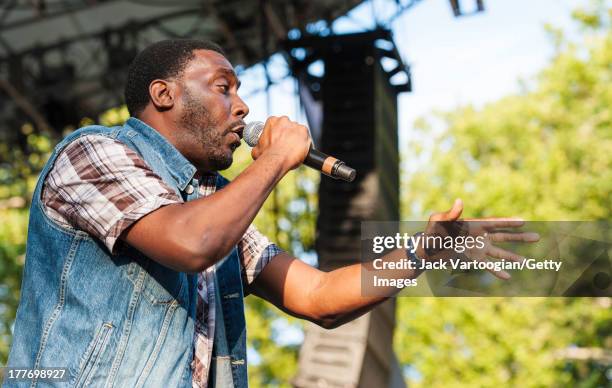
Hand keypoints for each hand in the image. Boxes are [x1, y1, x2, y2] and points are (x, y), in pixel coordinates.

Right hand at [251, 116, 310, 171]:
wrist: (276, 161)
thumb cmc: (265, 156)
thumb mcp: (256, 149)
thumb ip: (258, 145)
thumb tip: (257, 148)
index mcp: (272, 121)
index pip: (278, 124)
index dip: (279, 133)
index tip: (279, 141)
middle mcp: (284, 120)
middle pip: (289, 126)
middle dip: (288, 134)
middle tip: (286, 146)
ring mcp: (295, 124)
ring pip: (298, 131)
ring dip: (297, 138)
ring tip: (293, 150)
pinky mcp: (304, 131)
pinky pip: (306, 136)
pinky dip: (305, 143)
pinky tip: (301, 150)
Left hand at [417, 199, 539, 279]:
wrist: (425, 250)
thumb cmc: (431, 232)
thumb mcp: (438, 221)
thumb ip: (450, 214)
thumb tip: (459, 201)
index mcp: (473, 224)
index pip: (494, 223)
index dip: (508, 222)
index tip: (524, 221)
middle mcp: (479, 236)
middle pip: (503, 236)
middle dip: (520, 237)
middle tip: (537, 237)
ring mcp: (477, 248)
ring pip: (499, 253)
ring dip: (512, 257)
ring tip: (527, 262)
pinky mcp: (472, 259)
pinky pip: (487, 265)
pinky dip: (497, 271)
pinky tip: (508, 276)